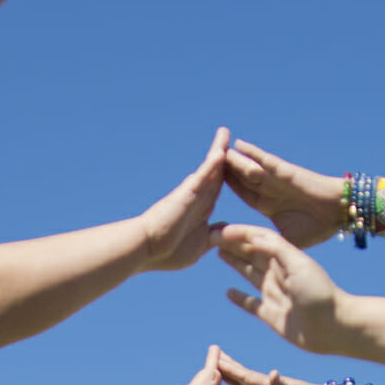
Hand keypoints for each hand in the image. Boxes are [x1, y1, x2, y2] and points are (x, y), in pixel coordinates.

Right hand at [138, 130, 230, 270]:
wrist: (146, 250)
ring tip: (225, 132)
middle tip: (230, 137)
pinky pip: (202, 176)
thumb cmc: (167, 252)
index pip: (217, 187)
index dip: (230, 175)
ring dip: (218, 150)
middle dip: (225, 156)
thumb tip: (225, 231)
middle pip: (215, 172)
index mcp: (202, 210)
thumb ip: (213, 236)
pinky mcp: (186, 195)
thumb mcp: (200, 245)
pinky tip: (221, 151)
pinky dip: (211, 164)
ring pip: (209, 169)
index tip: (238, 165)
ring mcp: (192, 195)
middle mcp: (198, 198)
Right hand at [217, 226, 384, 360]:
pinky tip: (228, 292)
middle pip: (251, 253)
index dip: (240, 233)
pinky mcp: (272, 315)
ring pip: (249, 274)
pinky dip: (239, 298)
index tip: (220, 230)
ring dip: (235, 263)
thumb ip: (276, 249)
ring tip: (218, 253)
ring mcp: (275, 294)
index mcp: (286, 258)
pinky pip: (251, 304)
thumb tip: (251, 237)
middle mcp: (279, 273)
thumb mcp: (298, 264)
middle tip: (210, 237)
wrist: (334, 327)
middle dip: (233, 244)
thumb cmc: (320, 293)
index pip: (259, 239)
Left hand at [221, 140, 346, 248]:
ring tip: (217, 152)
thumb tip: (253, 259)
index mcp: (269, 205)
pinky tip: (239, 145)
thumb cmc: (318, 227)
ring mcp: (277, 180)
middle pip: (242, 178)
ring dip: (234, 161)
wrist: (338, 213)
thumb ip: (269, 245)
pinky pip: (266, 161)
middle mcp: (270, 189)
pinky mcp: (286, 173)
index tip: (209, 189)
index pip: (244, 195)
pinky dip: (253, 153)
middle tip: (206, 165)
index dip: (227, 190)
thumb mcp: (287, 240)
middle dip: (225, 172)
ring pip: (249, 169)